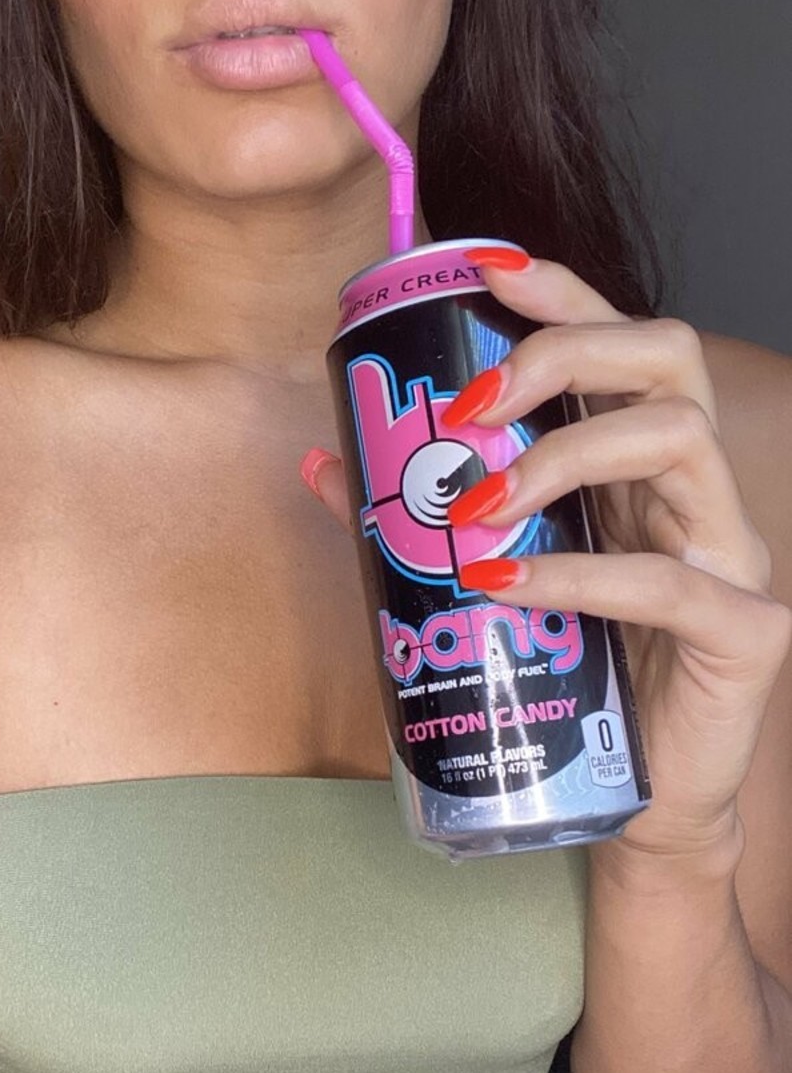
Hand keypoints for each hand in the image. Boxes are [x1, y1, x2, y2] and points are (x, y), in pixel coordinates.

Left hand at [302, 255, 791, 863]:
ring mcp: (730, 556)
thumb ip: (417, 519)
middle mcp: (692, 494)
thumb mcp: (488, 581)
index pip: (620, 347)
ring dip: (560, 457)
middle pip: (665, 359)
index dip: (564, 294)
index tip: (487, 271)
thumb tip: (325, 463)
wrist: (631, 801)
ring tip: (473, 510)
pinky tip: (506, 586)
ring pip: (678, 441)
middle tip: (466, 413)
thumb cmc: (566, 680)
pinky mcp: (746, 632)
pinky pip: (668, 582)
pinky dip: (577, 575)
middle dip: (560, 356)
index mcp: (636, 468)